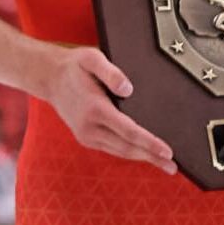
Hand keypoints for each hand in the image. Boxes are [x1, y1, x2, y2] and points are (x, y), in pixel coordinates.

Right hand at [44, 45, 176, 174]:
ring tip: (163, 164)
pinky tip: (142, 153)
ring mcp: (86, 135)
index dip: (149, 142)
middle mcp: (90, 127)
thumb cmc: (75, 66)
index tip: (167, 151)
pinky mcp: (85, 137)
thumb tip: (128, 89)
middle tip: (173, 166)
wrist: (50, 77)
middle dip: (151, 157)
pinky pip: (111, 148)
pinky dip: (129, 152)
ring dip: (142, 158)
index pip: (128, 131)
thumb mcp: (92, 58)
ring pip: (119, 151)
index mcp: (95, 108)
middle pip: (126, 147)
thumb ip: (111, 72)